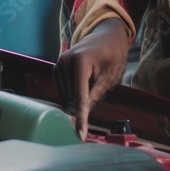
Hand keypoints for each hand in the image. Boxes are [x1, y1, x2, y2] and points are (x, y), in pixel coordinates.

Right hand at [54, 19, 131, 139]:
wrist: (106, 35)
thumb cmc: (112, 54)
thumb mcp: (111, 75)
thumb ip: (96, 94)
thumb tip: (83, 113)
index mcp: (81, 61)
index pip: (80, 96)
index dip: (81, 117)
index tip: (80, 135)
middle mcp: (65, 61)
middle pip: (73, 98)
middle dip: (86, 101)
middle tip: (100, 85)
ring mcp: (58, 64)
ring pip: (68, 96)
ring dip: (80, 96)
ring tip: (93, 79)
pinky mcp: (56, 69)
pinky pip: (64, 91)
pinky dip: (74, 93)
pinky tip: (84, 81)